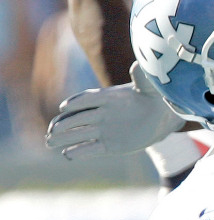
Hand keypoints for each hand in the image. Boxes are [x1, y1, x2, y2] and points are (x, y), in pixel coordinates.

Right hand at [47, 63, 182, 158]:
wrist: (159, 117)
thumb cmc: (153, 99)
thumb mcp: (151, 89)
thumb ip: (143, 79)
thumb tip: (140, 64)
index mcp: (108, 97)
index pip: (89, 98)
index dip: (77, 102)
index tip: (64, 107)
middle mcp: (101, 113)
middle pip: (78, 118)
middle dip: (65, 123)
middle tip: (52, 130)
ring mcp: (103, 130)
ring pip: (80, 133)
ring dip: (65, 138)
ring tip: (49, 142)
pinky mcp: (108, 145)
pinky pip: (91, 148)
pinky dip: (80, 152)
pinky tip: (67, 155)